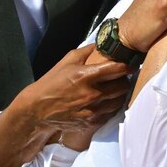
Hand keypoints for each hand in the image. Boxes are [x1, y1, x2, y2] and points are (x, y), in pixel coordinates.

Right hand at [0, 44, 132, 166]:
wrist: (37, 110)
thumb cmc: (52, 83)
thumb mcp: (66, 61)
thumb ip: (86, 51)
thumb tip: (102, 43)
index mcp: (86, 76)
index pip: (117, 69)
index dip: (127, 65)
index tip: (129, 64)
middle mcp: (92, 94)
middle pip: (123, 86)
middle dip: (124, 80)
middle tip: (120, 78)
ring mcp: (93, 110)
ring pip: (119, 101)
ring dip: (119, 94)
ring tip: (113, 90)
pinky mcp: (91, 122)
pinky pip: (110, 113)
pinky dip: (110, 106)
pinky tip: (105, 102)